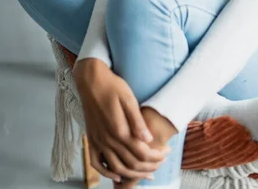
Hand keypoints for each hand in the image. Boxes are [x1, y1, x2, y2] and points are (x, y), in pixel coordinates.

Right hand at [73, 58, 170, 183]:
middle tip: (161, 162)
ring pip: (116, 168)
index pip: (142, 153)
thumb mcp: (129, 99)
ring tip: (146, 171)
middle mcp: (107, 140)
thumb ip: (137, 121)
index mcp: (119, 131)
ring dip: (133, 174)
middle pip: (131, 164)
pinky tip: (117, 176)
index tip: (166, 151)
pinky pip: (96, 163)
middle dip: (149, 167)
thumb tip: (148, 140)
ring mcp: (98, 142)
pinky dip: (107, 173)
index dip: (156, 156)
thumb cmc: (113, 87)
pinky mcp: (91, 140)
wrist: (91, 81)